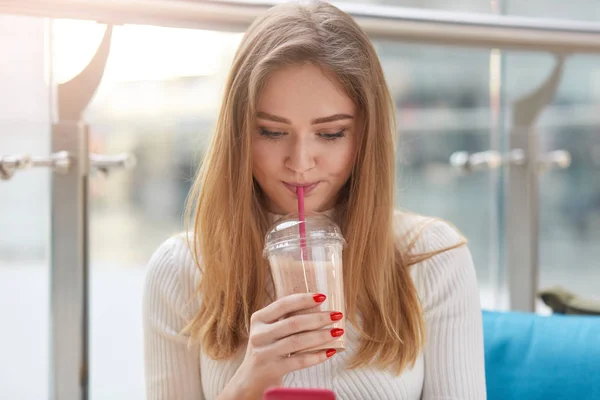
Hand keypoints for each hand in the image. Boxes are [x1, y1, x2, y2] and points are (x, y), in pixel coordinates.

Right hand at [220, 293, 342, 399]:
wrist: (252, 377)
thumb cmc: (268, 347)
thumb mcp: (269, 329)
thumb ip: (285, 318)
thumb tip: (319, 305)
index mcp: (259, 318)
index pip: (283, 304)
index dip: (303, 299)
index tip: (323, 296)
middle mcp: (259, 334)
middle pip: (293, 323)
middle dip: (318, 318)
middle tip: (336, 315)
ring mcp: (264, 353)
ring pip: (298, 342)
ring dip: (321, 336)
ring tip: (337, 332)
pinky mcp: (272, 369)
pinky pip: (299, 361)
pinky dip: (316, 356)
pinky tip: (330, 352)